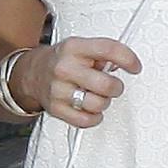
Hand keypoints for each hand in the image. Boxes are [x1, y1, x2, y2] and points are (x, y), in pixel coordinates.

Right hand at [22, 36, 136, 130]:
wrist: (32, 73)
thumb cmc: (62, 61)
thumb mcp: (80, 47)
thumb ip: (102, 53)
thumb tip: (122, 64)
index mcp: (74, 48)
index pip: (108, 50)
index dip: (128, 59)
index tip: (135, 67)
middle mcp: (65, 68)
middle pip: (106, 84)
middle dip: (116, 87)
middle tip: (112, 86)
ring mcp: (59, 90)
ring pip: (98, 104)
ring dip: (104, 102)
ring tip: (97, 96)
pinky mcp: (56, 109)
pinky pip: (86, 120)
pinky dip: (93, 117)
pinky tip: (90, 108)